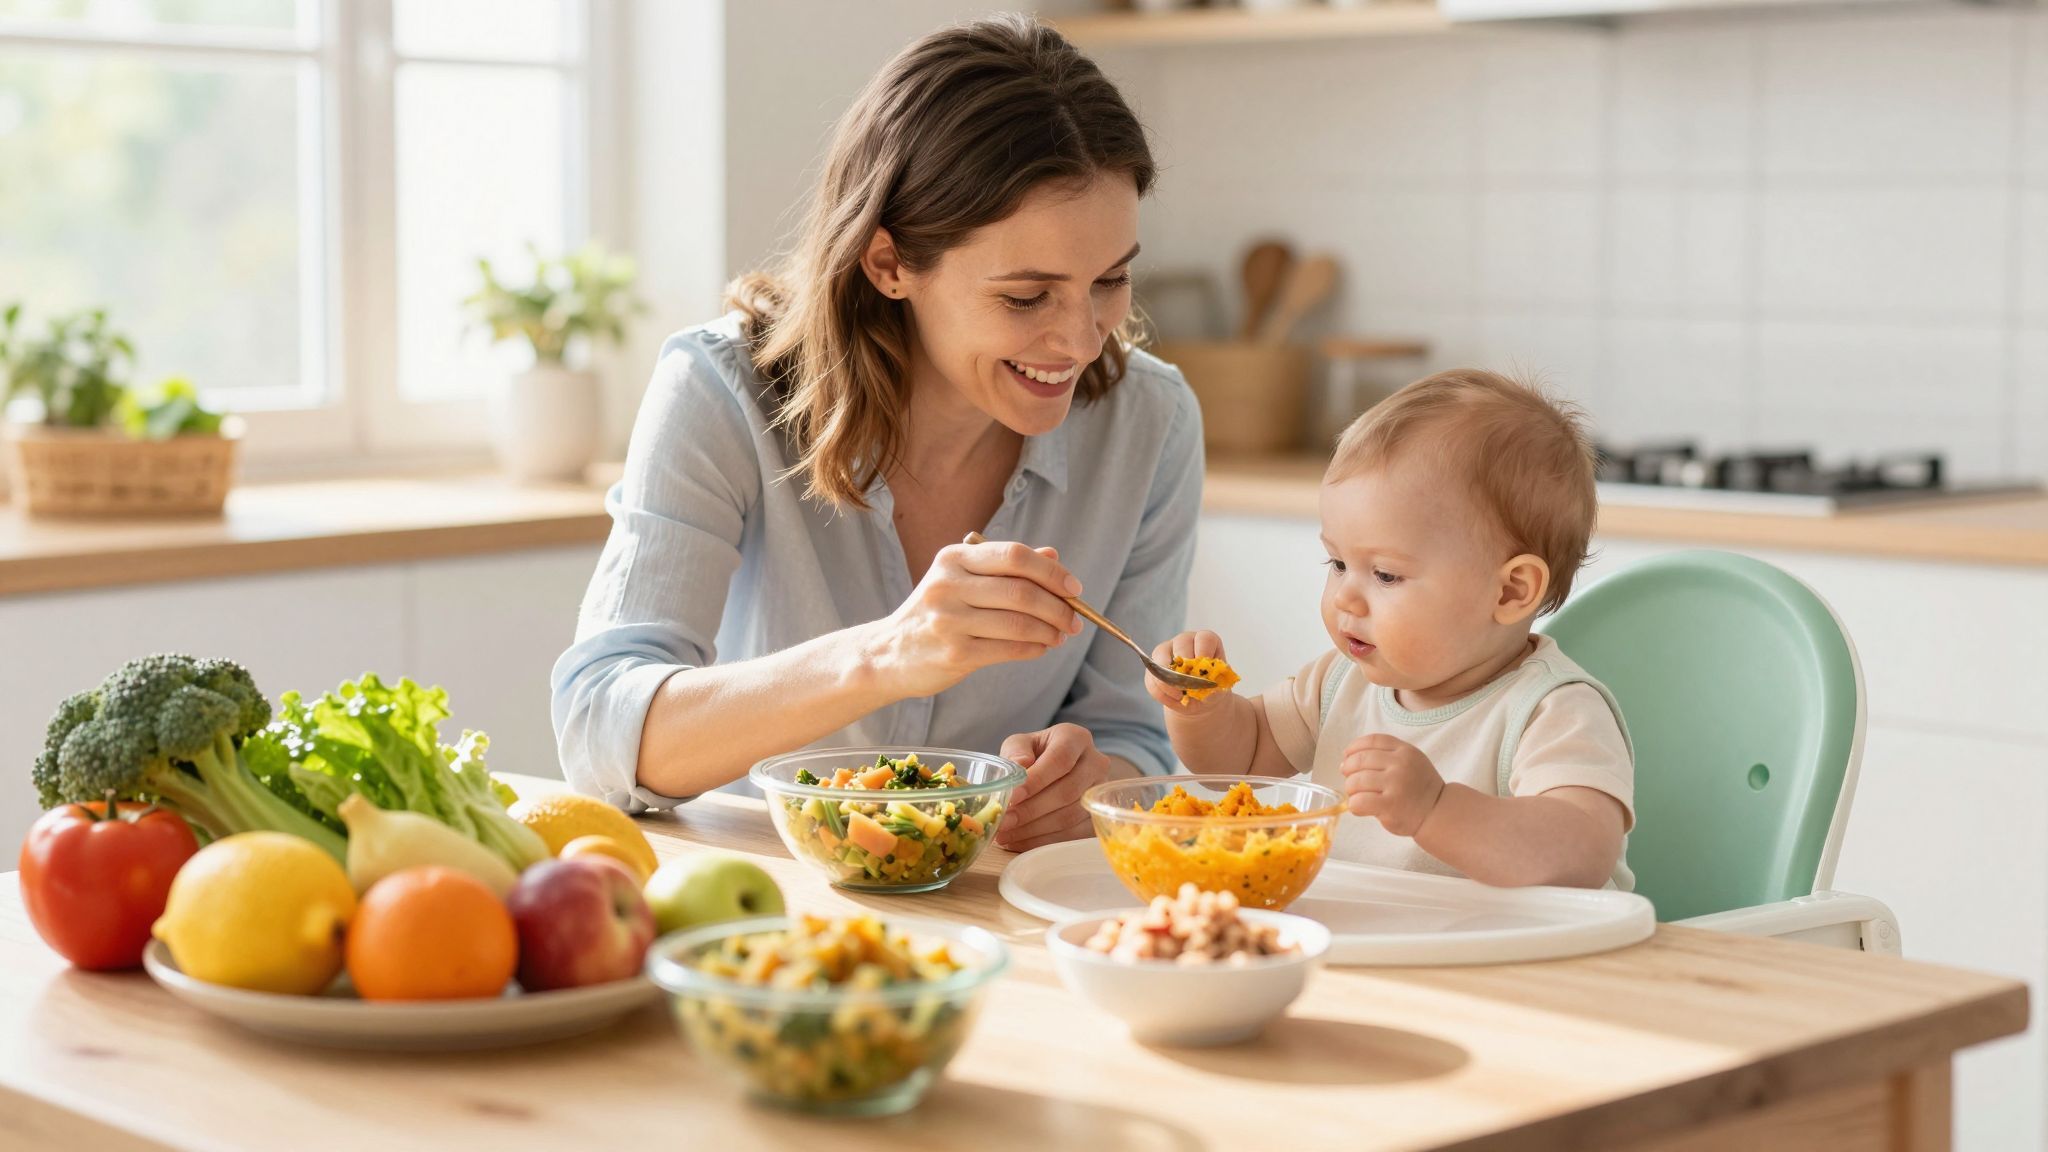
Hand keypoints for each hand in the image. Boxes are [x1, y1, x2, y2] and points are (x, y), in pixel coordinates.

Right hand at [868, 540, 1084, 698]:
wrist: (888, 654)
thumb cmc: (935, 613)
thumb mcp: (962, 580)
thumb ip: (1005, 567)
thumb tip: (1054, 556)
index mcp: (953, 559)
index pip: (1014, 556)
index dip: (1051, 572)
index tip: (1074, 588)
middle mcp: (948, 585)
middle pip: (1021, 590)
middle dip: (1058, 607)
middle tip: (1075, 620)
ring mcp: (949, 620)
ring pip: (1019, 622)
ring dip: (1050, 630)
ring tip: (1061, 635)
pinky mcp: (954, 653)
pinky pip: (1009, 649)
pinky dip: (1034, 648)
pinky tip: (1042, 647)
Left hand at [995, 723, 1110, 851]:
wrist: (1053, 770)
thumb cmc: (1034, 754)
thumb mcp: (1020, 744)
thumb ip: (1016, 752)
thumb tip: (1019, 766)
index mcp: (1076, 738)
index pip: (1061, 759)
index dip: (1037, 779)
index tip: (1012, 796)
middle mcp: (1096, 763)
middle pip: (1068, 791)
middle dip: (1032, 810)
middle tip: (1005, 821)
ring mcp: (1099, 792)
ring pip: (1070, 816)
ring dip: (1035, 829)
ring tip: (1006, 834)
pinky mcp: (1097, 816)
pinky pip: (1073, 834)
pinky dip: (1044, 840)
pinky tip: (1020, 840)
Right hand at [1146, 630, 1229, 713]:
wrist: (1199, 700)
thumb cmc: (1211, 689)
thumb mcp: (1218, 689)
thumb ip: (1213, 687)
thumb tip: (1206, 688)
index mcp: (1205, 642)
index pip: (1204, 638)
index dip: (1204, 651)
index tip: (1204, 669)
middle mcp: (1185, 641)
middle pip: (1181, 644)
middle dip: (1184, 666)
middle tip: (1189, 685)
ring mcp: (1167, 651)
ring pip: (1160, 656)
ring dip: (1169, 680)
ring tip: (1180, 696)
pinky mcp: (1153, 665)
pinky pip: (1151, 676)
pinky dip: (1161, 692)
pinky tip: (1173, 700)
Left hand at [1339, 734, 1444, 836]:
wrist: (1437, 812)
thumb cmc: (1419, 788)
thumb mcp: (1411, 761)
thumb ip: (1386, 754)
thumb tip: (1348, 759)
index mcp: (1405, 751)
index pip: (1372, 741)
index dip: (1354, 748)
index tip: (1347, 757)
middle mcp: (1401, 764)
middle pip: (1360, 760)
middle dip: (1348, 770)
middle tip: (1350, 779)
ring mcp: (1396, 784)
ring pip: (1356, 781)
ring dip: (1351, 789)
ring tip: (1357, 795)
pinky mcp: (1390, 805)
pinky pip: (1359, 801)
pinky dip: (1354, 805)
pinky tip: (1360, 807)